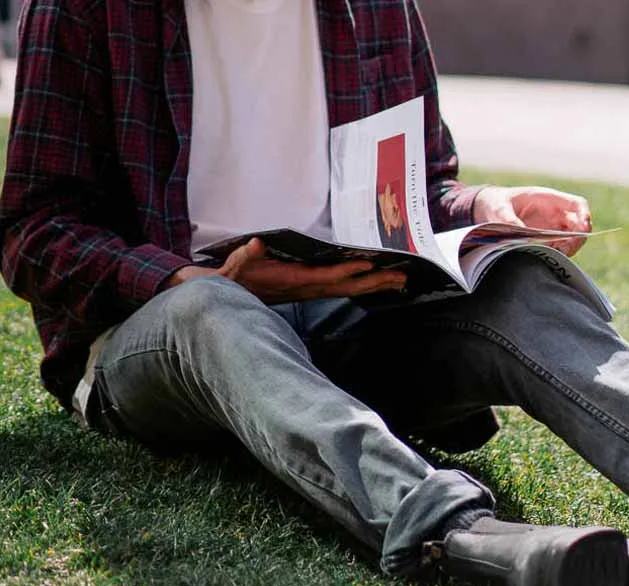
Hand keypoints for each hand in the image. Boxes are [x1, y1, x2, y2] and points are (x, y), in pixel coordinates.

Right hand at [168, 238, 406, 301]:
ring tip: (400, 281)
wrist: (226, 297)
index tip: (368, 264)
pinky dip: (360, 283)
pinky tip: (377, 281)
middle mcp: (306, 289)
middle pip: (346, 287)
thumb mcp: (235, 265)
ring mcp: (310, 291)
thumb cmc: (232, 278)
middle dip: (374, 282)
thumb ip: (245, 256)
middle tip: (402, 277)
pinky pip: (341, 287)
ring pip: (347, 289)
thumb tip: (256, 244)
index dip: (346, 271)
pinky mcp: (310, 289)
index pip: (325, 277)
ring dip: (373, 285)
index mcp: (292, 282)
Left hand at [472, 185, 592, 256]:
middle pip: (580, 227)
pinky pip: (559, 250)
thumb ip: (509, 220)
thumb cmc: (496, 203)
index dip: (584, 216)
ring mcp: (552, 229)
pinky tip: (544, 259)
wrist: (488, 211)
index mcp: (549, 200)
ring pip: (572, 241)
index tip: (582, 229)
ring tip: (552, 256)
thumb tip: (521, 235)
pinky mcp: (545, 242)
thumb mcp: (499, 209)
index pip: (578, 205)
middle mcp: (555, 215)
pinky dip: (557, 256)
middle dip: (576, 240)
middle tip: (563, 251)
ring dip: (567, 250)